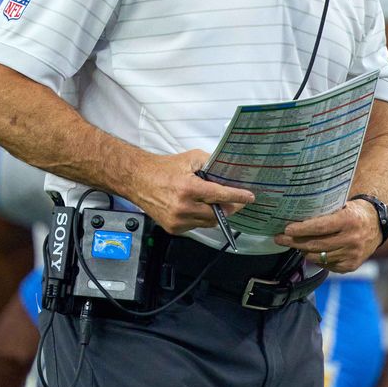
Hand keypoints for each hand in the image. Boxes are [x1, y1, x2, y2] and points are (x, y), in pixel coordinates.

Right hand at [129, 150, 254, 233]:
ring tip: (215, 203)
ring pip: (208, 222)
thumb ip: (210, 163)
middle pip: (217, 213)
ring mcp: (177, 220)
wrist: (138, 180)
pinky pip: (196, 226)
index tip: (249, 197)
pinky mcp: (173, 228)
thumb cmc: (162, 168)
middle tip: (236, 201)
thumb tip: (228, 171)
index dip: (237, 196)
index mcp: (188, 188)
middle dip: (229, 207)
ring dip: (215, 214)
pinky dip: (201, 218)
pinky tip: (197, 208)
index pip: (220, 195)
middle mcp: (183, 207)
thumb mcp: (190, 158)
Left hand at [273, 198, 380, 272]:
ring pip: (319, 257)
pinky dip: (317, 259)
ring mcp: (352, 255)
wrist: (377, 225)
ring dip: (304, 251)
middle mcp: (351, 239)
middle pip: (316, 244)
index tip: (286, 229)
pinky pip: (326, 265)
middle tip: (280, 238)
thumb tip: (296, 217)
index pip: (320, 227)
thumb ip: (324, 213)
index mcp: (348, 221)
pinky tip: (312, 252)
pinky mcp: (351, 266)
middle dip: (295, 242)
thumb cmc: (353, 212)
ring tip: (294, 244)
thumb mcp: (342, 206)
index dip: (301, 229)